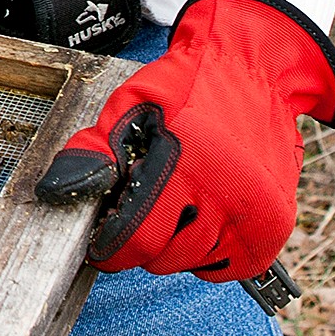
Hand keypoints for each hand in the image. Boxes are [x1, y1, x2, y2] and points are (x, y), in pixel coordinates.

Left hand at [44, 0, 334, 280]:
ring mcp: (255, 211)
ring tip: (177, 208)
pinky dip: (212, 252)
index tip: (104, 243)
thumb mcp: (131, 105)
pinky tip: (204, 220)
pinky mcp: (275, 223)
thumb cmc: (189, 85)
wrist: (255, 70)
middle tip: (143, 212)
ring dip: (177, 247)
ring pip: (196, 263)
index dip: (112, 247)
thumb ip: (95, 150)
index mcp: (184, 160)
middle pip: (165, 256)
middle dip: (143, 242)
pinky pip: (230, 265)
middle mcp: (226, 191)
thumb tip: (59, 190)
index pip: (138, 237)